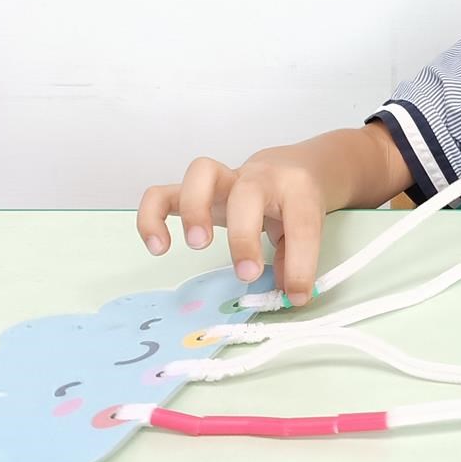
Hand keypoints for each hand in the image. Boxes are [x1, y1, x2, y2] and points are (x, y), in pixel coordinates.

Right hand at [136, 153, 325, 304]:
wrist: (289, 167)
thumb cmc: (294, 202)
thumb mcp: (308, 228)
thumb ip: (297, 259)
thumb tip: (288, 294)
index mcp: (296, 189)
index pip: (301, 225)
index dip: (300, 264)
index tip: (297, 293)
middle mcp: (258, 177)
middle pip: (248, 194)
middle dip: (244, 236)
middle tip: (246, 275)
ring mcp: (224, 178)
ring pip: (201, 173)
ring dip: (194, 210)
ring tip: (196, 245)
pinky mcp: (194, 189)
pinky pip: (162, 193)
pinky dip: (152, 217)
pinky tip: (158, 247)